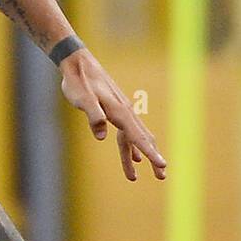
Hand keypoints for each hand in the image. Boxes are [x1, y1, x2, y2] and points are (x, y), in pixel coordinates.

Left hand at [59, 48, 165, 181]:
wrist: (77, 63)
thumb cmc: (78, 82)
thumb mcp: (82, 99)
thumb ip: (93, 115)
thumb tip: (102, 137)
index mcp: (119, 111)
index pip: (137, 136)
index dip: (149, 152)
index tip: (162, 165)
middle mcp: (124, 111)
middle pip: (142, 138)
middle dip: (153, 158)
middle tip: (163, 176)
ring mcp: (121, 110)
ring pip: (135, 137)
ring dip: (140, 156)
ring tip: (138, 177)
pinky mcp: (115, 110)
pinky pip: (129, 132)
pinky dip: (133, 147)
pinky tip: (135, 159)